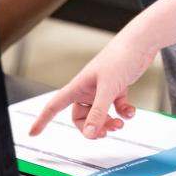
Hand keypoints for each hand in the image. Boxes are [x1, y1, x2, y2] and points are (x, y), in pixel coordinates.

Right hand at [29, 33, 156, 138]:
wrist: (141, 42)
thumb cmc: (121, 56)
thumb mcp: (108, 88)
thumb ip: (99, 112)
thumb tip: (90, 133)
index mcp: (80, 85)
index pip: (55, 104)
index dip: (43, 119)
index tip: (33, 132)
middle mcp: (89, 87)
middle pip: (81, 115)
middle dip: (91, 127)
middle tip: (103, 132)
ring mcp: (103, 87)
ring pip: (99, 113)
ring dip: (109, 122)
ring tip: (119, 124)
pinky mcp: (118, 86)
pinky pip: (116, 106)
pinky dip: (123, 112)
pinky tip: (130, 111)